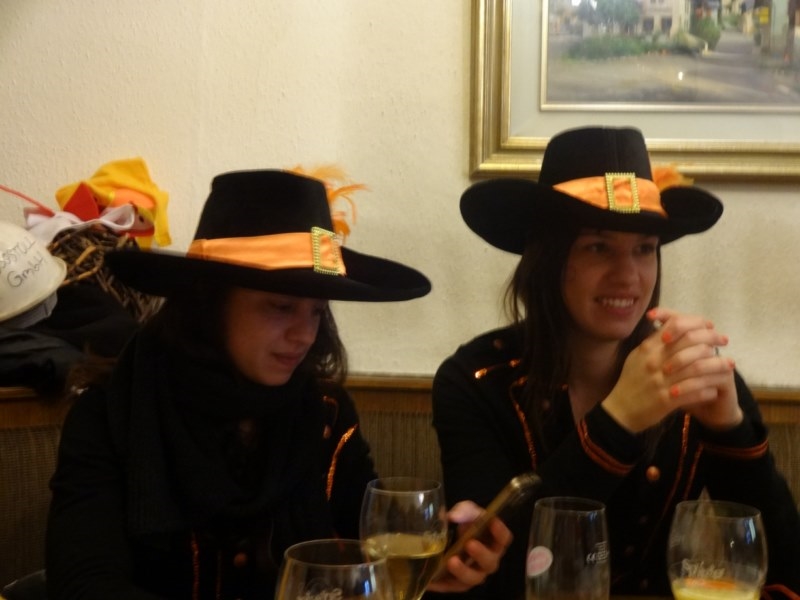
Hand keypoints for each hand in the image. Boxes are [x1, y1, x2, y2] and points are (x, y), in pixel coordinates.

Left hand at [426, 500, 511, 591]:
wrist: (448, 537)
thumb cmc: (465, 523)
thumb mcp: (465, 511)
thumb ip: (463, 511)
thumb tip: (453, 516)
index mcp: (494, 542)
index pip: (504, 539)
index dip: (500, 531)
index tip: (493, 521)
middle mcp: (487, 560)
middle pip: (490, 562)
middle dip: (481, 554)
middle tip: (470, 544)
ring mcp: (473, 573)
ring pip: (473, 578)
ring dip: (463, 571)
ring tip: (451, 561)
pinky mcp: (457, 583)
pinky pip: (451, 586)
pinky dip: (441, 583)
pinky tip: (432, 579)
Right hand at [602, 307, 740, 432]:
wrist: (620, 411)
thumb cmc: (630, 382)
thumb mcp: (636, 357)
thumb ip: (653, 343)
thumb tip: (671, 327)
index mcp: (647, 348)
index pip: (675, 325)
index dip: (696, 322)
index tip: (709, 326)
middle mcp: (654, 362)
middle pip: (690, 342)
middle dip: (712, 339)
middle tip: (724, 340)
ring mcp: (660, 381)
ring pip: (697, 367)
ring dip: (716, 365)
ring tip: (729, 364)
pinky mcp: (666, 400)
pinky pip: (694, 391)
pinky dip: (707, 389)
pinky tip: (715, 388)